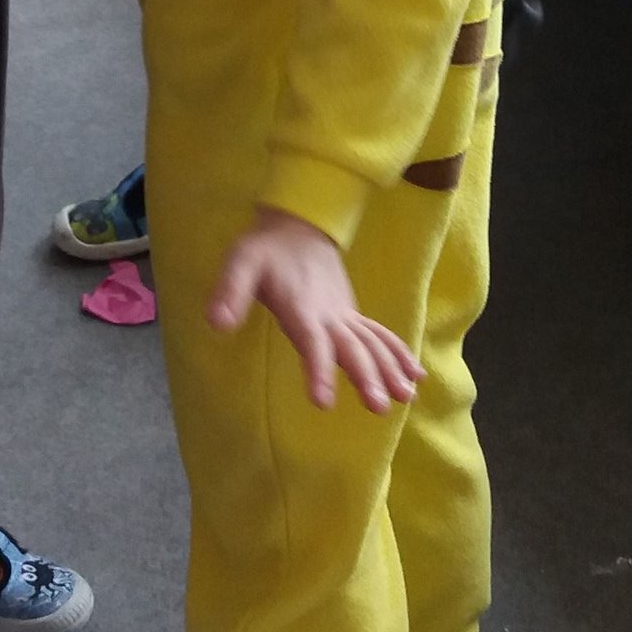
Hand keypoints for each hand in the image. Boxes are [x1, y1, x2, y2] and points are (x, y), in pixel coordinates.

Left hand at [208, 207, 424, 413]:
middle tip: (379, 406)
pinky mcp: (350, 315)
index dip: (318, 370)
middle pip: (351, 348)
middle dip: (366, 376)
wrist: (299, 225)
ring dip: (389, 368)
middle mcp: (328, 315)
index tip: (323, 401)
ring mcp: (344, 315)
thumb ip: (230, 292)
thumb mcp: (241, 262)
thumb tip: (216, 323)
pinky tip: (415, 377)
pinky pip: (379, 336)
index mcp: (301, 307)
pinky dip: (398, 353)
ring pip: (371, 343)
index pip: (311, 342)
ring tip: (407, 396)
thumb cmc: (265, 249)